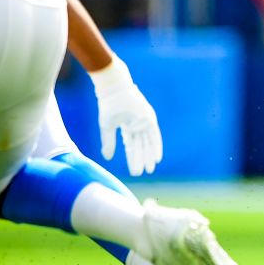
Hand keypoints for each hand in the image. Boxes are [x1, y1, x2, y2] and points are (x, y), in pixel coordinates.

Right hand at [89, 59, 162, 175]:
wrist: (114, 91)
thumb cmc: (109, 107)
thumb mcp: (107, 127)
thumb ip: (109, 142)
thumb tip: (107, 158)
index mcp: (128, 128)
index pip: (131, 147)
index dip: (133, 158)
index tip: (134, 171)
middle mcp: (138, 126)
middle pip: (141, 147)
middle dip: (142, 160)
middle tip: (143, 173)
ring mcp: (145, 123)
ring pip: (147, 143)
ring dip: (149, 156)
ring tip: (150, 169)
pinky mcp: (149, 119)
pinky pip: (154, 136)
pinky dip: (156, 147)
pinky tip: (156, 158)